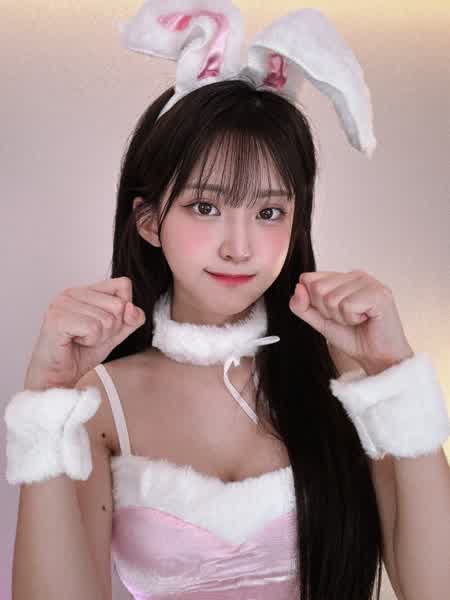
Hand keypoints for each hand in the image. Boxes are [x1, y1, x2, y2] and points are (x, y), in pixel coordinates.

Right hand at [24, 277, 145, 389]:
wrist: (59, 376)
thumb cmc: (81, 352)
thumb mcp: (116, 333)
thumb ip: (132, 319)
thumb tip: (131, 308)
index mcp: (86, 290)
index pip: (123, 285)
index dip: (123, 311)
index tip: (103, 325)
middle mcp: (72, 292)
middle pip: (118, 304)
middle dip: (110, 328)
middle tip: (89, 336)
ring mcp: (63, 303)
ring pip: (107, 319)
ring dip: (99, 337)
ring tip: (81, 340)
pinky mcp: (58, 318)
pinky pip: (93, 328)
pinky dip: (90, 341)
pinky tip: (75, 341)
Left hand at [289, 269, 413, 373]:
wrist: (377, 357)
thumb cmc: (353, 337)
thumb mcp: (319, 321)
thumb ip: (302, 306)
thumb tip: (298, 287)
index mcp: (342, 277)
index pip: (308, 279)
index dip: (314, 303)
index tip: (333, 314)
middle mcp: (355, 275)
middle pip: (317, 288)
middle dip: (327, 311)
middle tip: (347, 319)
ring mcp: (369, 282)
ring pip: (331, 298)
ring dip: (341, 317)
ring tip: (357, 320)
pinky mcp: (378, 293)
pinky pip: (347, 305)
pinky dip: (352, 319)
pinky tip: (366, 319)